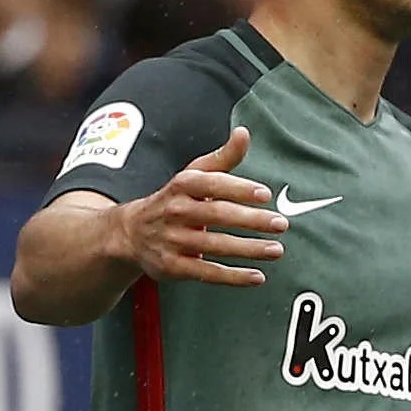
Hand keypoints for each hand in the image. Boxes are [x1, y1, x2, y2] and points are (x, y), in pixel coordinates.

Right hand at [115, 128, 287, 287]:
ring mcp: (173, 240)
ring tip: (277, 250)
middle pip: (217, 214)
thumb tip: (244, 133)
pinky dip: (233, 277)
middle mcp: (175, 211)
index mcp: (182, 186)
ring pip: (216, 245)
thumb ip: (222, 158)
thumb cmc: (173, 201)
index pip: (212, 184)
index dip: (238, 188)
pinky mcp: (173, 266)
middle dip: (251, 220)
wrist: (130, 233)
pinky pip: (207, 272)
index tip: (265, 194)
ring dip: (249, 248)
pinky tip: (257, 276)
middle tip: (281, 223)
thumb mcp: (192, 175)